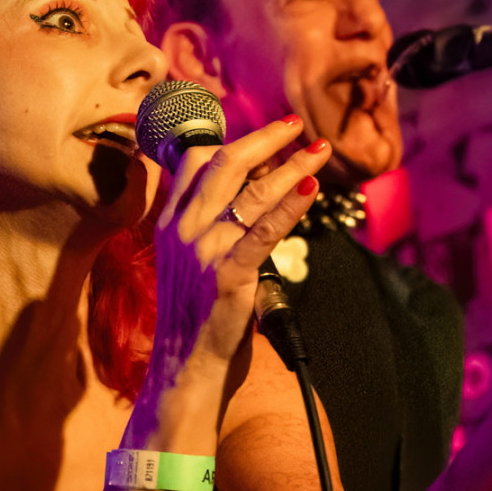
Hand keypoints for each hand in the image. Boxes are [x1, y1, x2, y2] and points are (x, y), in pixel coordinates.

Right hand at [148, 120, 330, 383]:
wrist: (185, 366)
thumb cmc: (195, 316)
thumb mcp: (190, 261)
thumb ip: (206, 226)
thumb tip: (245, 196)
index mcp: (172, 223)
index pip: (194, 162)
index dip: (231, 140)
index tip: (266, 134)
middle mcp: (185, 229)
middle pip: (224, 163)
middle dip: (264, 138)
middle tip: (295, 124)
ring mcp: (206, 250)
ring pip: (252, 192)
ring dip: (292, 166)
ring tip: (319, 150)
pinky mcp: (230, 274)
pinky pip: (264, 231)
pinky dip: (290, 206)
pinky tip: (312, 189)